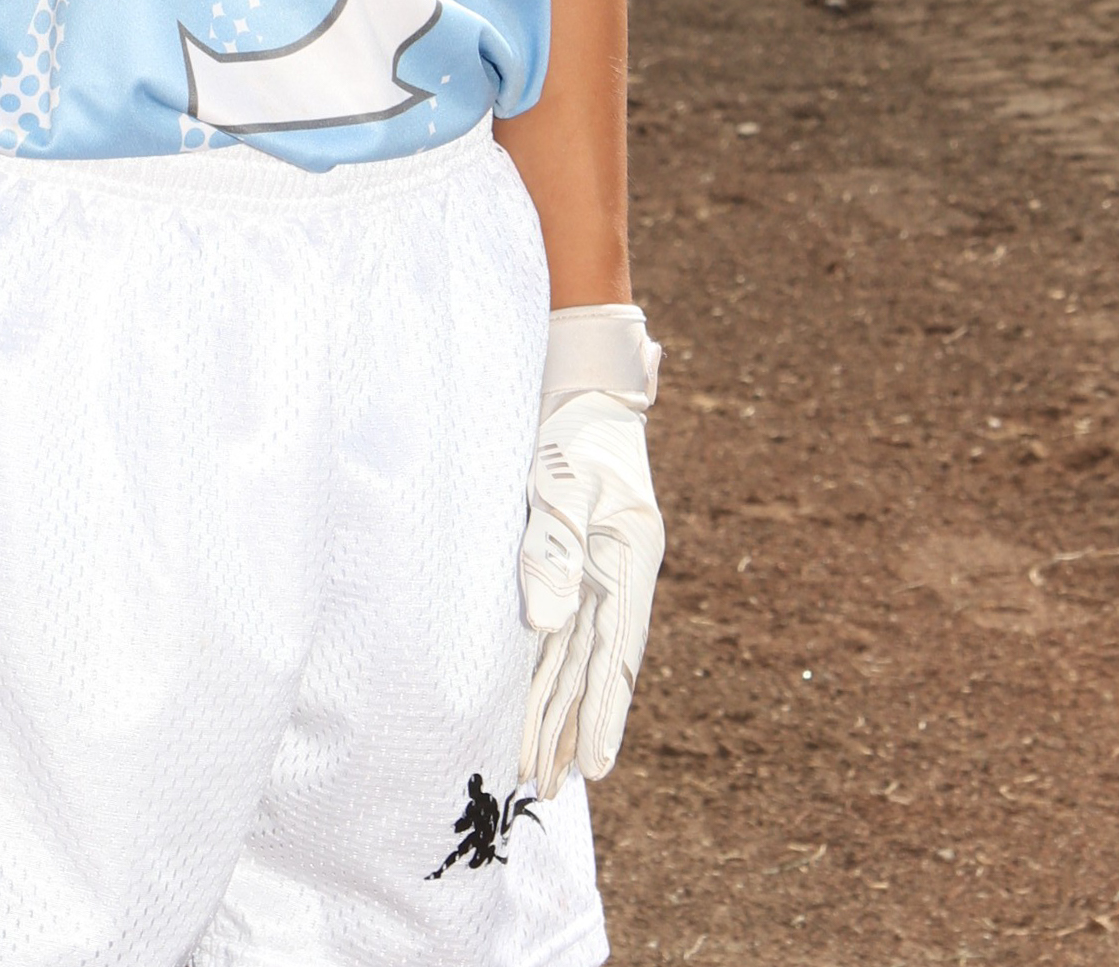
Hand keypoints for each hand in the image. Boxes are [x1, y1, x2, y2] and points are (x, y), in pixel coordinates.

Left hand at [519, 304, 664, 797]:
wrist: (579, 380)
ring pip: (575, 656)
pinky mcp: (573, 559)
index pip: (615, 655)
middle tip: (553, 789)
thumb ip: (549, 554)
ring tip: (544, 767)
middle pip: (594, 668)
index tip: (591, 769)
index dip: (602, 715)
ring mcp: (598, 570)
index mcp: (630, 560)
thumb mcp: (559, 486)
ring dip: (559, 709)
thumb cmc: (572, 429)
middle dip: (573, 729)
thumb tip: (540, 628)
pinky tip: (539, 702)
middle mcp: (617, 575)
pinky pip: (561, 628)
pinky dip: (547, 669)